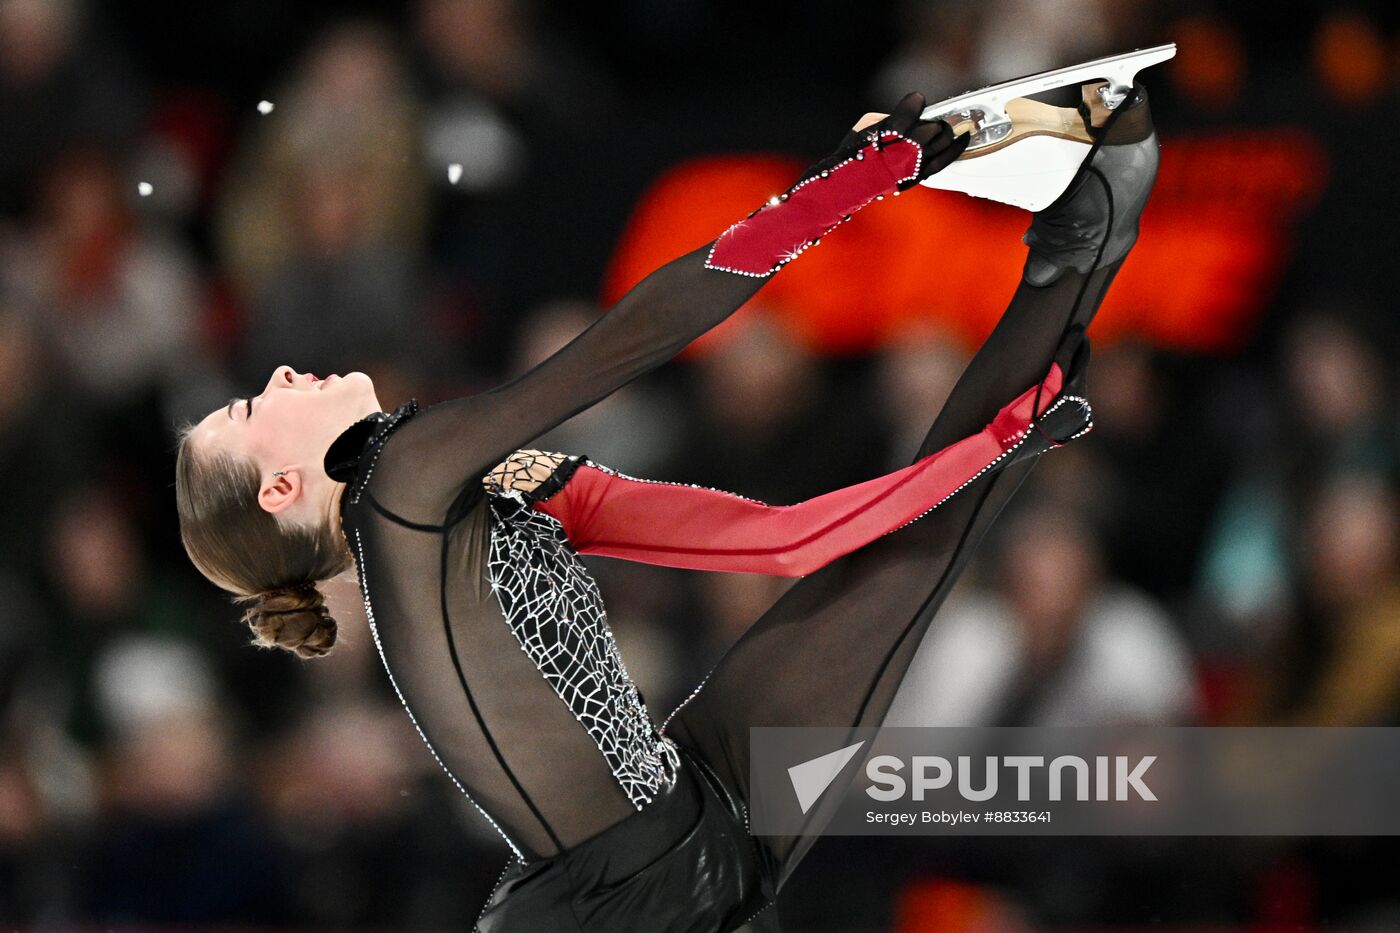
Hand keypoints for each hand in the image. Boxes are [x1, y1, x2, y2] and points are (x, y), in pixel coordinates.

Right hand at [803, 92, 969, 189]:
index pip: (914, 107)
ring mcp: (914, 163)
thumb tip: (910, 116)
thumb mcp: (866, 125)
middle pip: (932, 127)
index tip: (915, 101)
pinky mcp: (919, 175)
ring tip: (943, 129)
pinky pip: (944, 160)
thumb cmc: (855, 153)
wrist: (850, 184)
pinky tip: (962, 139)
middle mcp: (905, 147)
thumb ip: (891, 116)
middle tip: (927, 122)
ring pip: (941, 140)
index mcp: (890, 131)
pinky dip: (956, 147)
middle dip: (930, 122)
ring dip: (942, 132)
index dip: (914, 102)